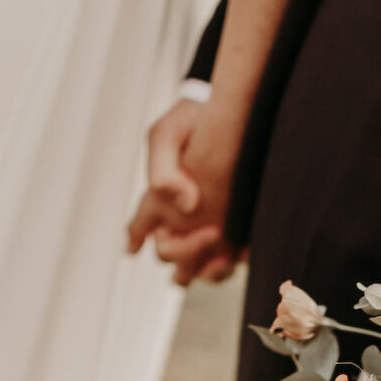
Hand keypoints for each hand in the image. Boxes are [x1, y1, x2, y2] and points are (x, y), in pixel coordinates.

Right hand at [126, 98, 240, 285]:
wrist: (234, 110)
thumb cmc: (192, 119)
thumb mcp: (167, 134)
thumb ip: (164, 169)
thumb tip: (185, 205)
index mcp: (158, 198)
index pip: (139, 228)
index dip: (137, 240)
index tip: (145, 242)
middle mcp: (179, 218)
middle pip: (169, 255)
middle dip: (186, 252)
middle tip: (211, 231)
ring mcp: (205, 225)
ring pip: (197, 269)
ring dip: (209, 270)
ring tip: (225, 254)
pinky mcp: (233, 228)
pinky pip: (230, 262)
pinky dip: (234, 261)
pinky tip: (244, 249)